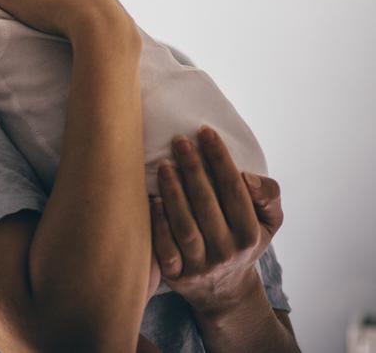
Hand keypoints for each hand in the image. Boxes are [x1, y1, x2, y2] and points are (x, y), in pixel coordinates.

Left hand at [150, 126, 282, 313]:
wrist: (225, 290)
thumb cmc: (244, 240)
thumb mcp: (269, 222)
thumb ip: (268, 195)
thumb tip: (247, 177)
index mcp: (250, 234)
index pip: (234, 191)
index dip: (220, 159)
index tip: (205, 132)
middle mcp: (227, 252)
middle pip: (207, 204)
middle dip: (193, 169)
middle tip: (179, 140)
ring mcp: (200, 265)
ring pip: (185, 226)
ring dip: (173, 193)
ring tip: (163, 165)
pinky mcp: (177, 275)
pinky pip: (165, 248)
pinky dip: (158, 223)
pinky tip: (152, 199)